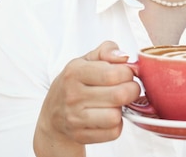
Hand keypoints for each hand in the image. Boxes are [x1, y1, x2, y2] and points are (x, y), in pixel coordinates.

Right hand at [33, 41, 140, 156]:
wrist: (53, 113)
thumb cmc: (75, 82)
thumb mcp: (86, 60)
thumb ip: (107, 50)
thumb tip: (124, 57)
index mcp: (74, 72)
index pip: (113, 74)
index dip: (128, 73)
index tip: (127, 74)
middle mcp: (72, 95)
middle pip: (119, 95)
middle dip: (132, 90)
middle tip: (128, 88)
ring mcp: (75, 118)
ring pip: (116, 116)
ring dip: (122, 110)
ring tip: (116, 103)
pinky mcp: (80, 135)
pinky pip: (113, 132)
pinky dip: (116, 125)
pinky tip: (108, 116)